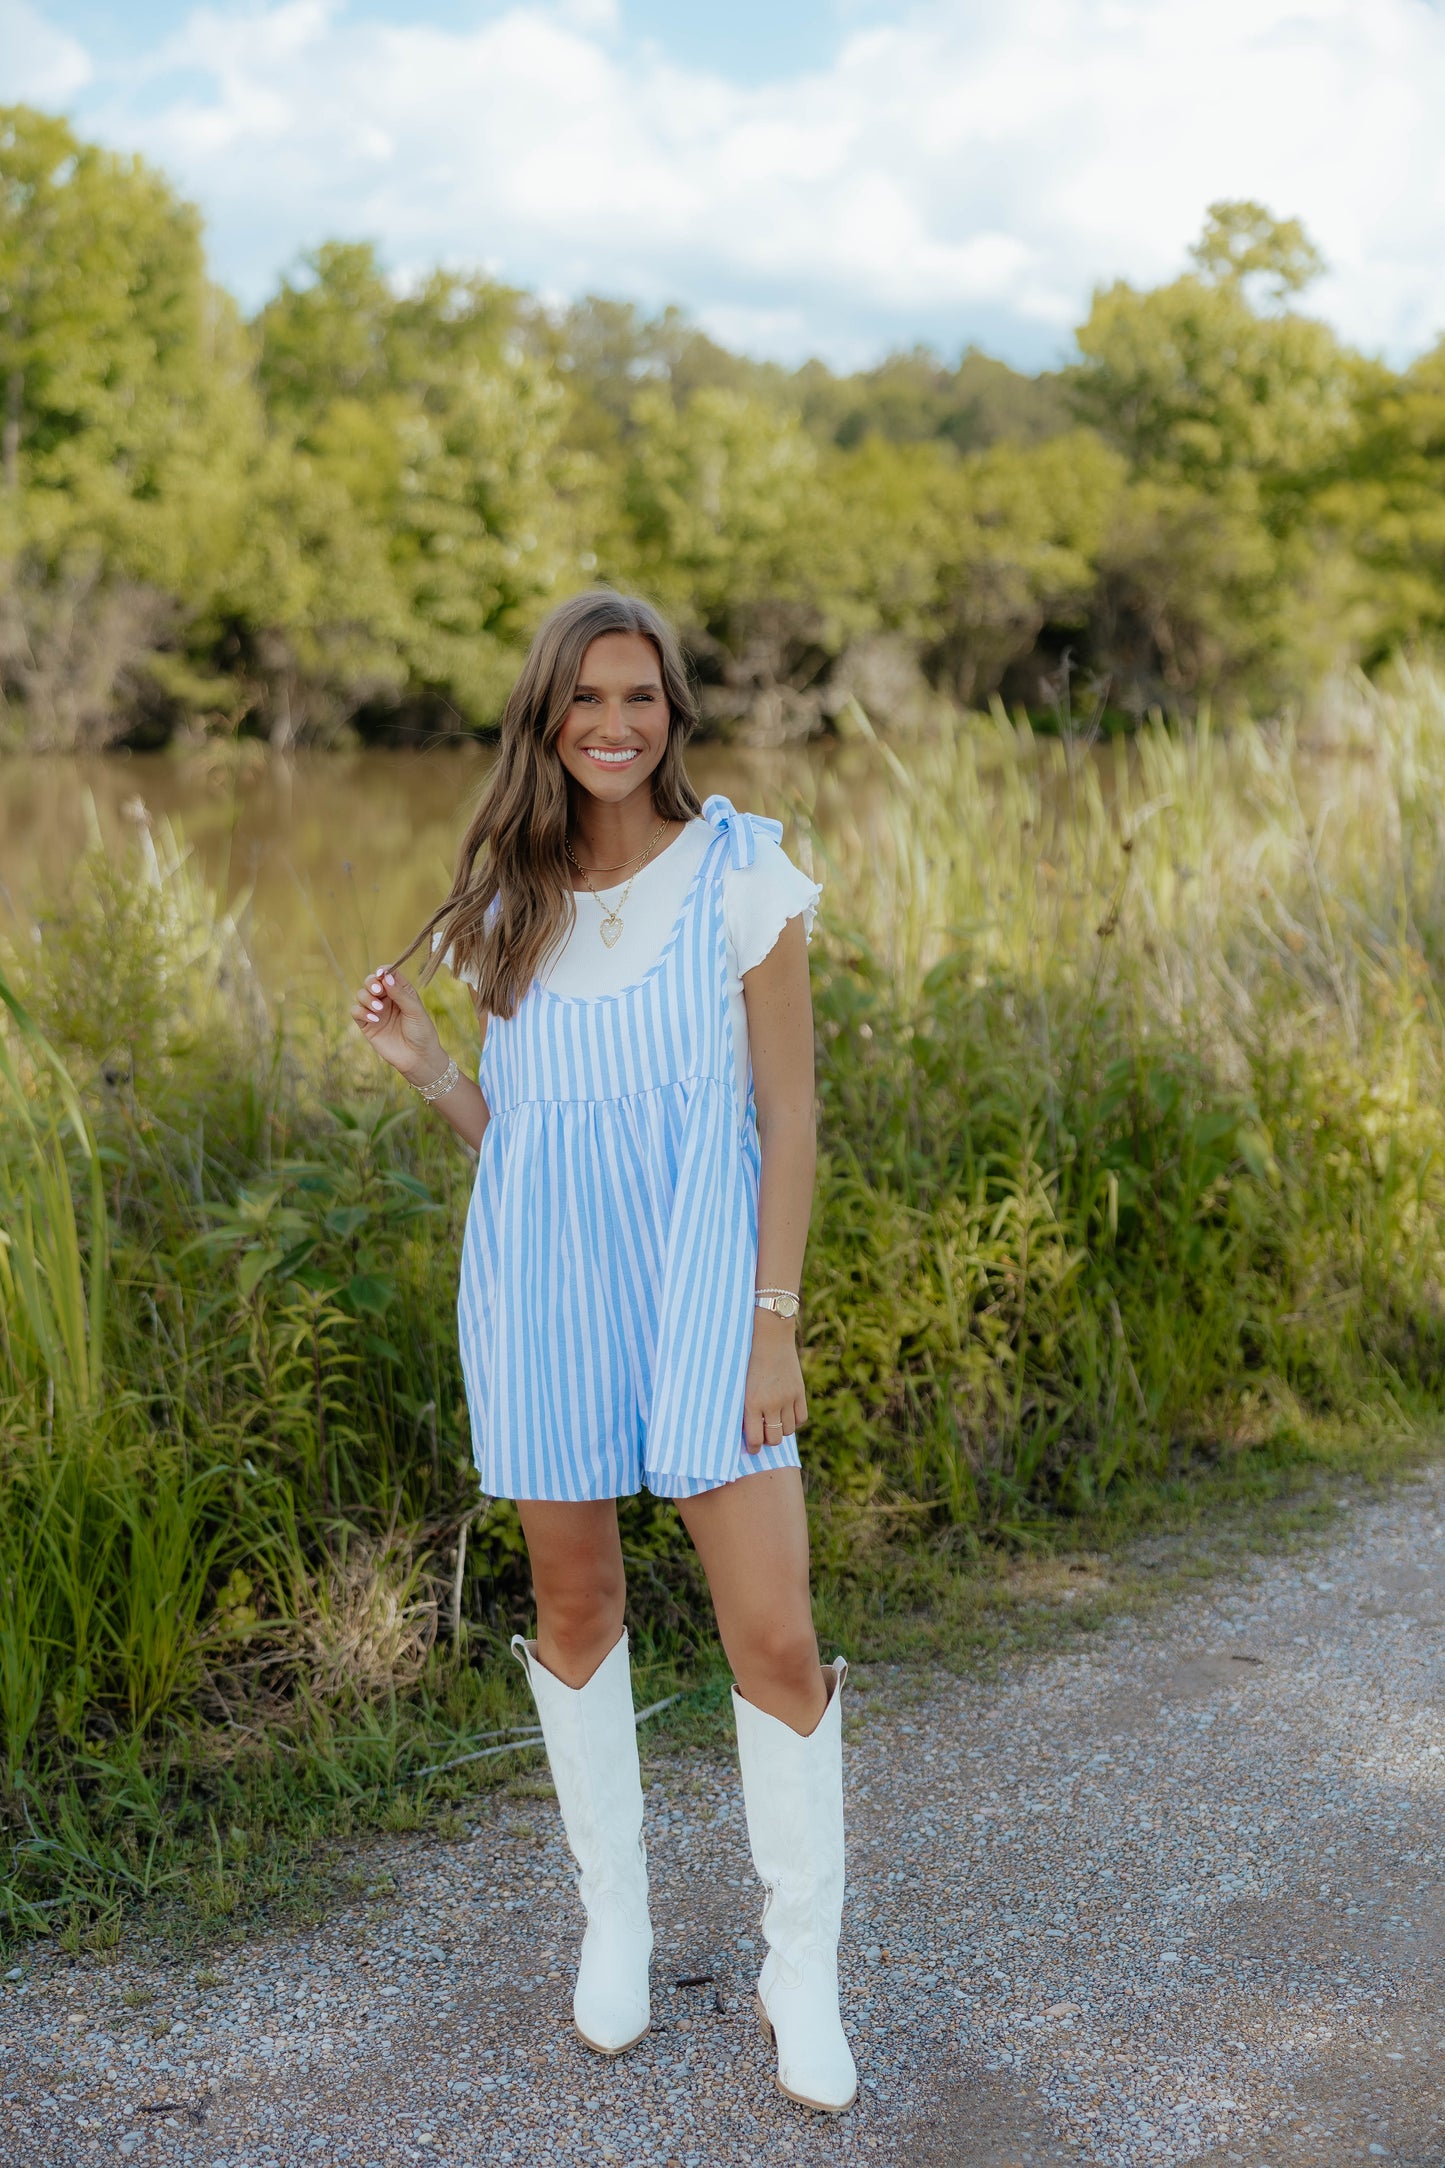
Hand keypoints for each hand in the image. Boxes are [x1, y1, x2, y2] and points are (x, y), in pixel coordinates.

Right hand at [349, 968, 445, 1084]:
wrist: (418, 1058)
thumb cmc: (421, 1032)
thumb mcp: (415, 1011)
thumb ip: (400, 994)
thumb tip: (386, 976)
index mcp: (401, 992)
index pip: (388, 974)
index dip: (383, 971)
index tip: (382, 974)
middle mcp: (387, 999)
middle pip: (371, 982)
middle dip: (371, 983)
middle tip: (378, 991)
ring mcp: (376, 1011)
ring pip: (361, 994)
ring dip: (367, 998)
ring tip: (378, 1009)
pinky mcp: (367, 1025)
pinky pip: (356, 1011)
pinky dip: (361, 1012)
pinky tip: (374, 1019)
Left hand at [742, 1311, 807, 1453]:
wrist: (770, 1337)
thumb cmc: (747, 1359)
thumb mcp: (740, 1384)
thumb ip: (743, 1407)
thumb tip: (745, 1430)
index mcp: (752, 1402)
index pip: (755, 1439)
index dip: (754, 1448)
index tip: (752, 1448)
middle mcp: (771, 1403)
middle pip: (774, 1438)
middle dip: (767, 1440)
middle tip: (763, 1434)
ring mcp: (787, 1398)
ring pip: (788, 1430)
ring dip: (780, 1430)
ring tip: (773, 1422)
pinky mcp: (799, 1391)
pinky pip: (801, 1418)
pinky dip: (794, 1421)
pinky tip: (786, 1415)